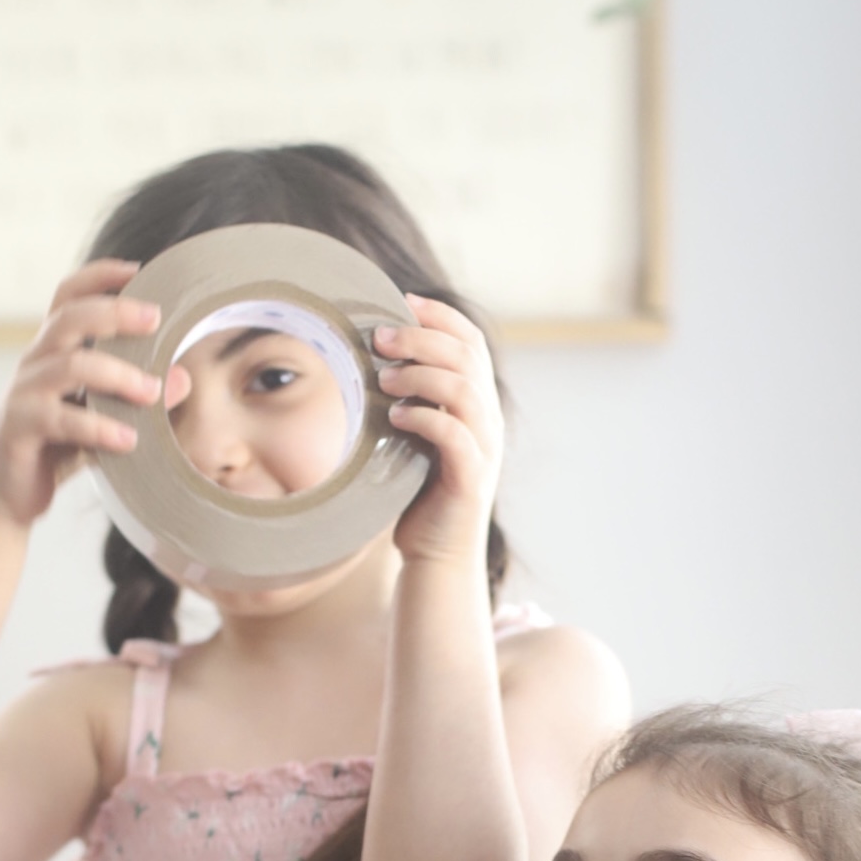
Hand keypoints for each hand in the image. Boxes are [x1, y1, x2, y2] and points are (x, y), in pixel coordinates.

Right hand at [0, 260, 190, 528]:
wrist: (9, 497)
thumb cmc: (59, 450)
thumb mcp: (104, 418)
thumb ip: (137, 398)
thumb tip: (184, 377)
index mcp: (52, 351)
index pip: (68, 296)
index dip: (99, 276)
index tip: (139, 269)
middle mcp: (34, 363)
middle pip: (68, 318)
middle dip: (114, 313)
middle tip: (156, 320)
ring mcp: (23, 394)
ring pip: (68, 367)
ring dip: (116, 375)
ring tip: (153, 394)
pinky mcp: (18, 429)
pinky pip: (60, 420)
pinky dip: (99, 428)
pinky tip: (130, 440)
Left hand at [375, 297, 504, 573]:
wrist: (437, 558)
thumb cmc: (418, 498)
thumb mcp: (413, 439)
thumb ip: (408, 402)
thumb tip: (372, 361)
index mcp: (477, 404)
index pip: (470, 342)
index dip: (440, 316)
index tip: (403, 302)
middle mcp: (487, 420)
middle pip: (466, 356)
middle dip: (421, 339)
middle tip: (379, 338)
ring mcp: (484, 448)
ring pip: (463, 389)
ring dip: (421, 374)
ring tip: (384, 378)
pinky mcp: (471, 477)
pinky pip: (454, 435)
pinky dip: (424, 418)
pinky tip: (395, 417)